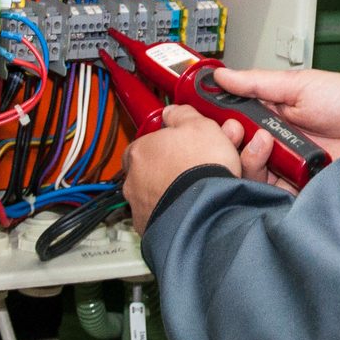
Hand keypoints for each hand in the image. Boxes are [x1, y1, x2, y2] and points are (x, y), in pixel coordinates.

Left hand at [123, 105, 242, 233]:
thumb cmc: (200, 167)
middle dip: (168, 169)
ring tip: (197, 192)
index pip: (146, 143)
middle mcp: (133, 179)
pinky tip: (193, 209)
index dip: (165, 145)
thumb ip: (182, 115)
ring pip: (154, 195)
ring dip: (170, 192)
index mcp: (140, 150)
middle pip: (149, 170)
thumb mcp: (199, 126)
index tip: (180, 147)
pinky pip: (162, 216)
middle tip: (193, 169)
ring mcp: (140, 206)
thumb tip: (174, 111)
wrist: (206, 210)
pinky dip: (174, 213)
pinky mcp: (150, 229)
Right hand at [211, 67, 339, 190]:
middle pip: (235, 148)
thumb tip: (222, 75)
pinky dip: (262, 181)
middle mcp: (276, 141)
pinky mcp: (296, 190)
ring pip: (246, 171)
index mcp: (274, 114)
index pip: (234, 118)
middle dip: (229, 139)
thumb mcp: (302, 84)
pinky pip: (267, 192)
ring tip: (265, 144)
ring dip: (248, 157)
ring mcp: (285, 167)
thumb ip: (259, 83)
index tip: (204, 113)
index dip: (218, 118)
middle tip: (236, 130)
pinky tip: (271, 166)